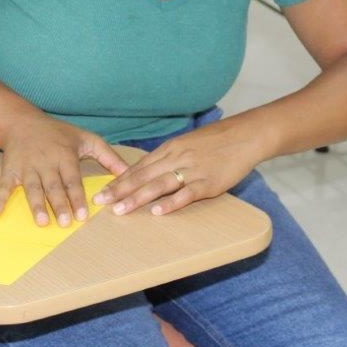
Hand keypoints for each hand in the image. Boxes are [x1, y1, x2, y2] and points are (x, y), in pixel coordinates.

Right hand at [0, 119, 127, 226]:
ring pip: (32, 188)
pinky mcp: (10, 170)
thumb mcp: (87, 139)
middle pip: (53, 186)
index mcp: (65, 156)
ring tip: (41, 222)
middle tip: (65, 222)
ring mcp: (27, 167)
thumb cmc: (59, 134)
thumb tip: (129, 173)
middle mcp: (46, 163)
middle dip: (59, 204)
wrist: (22, 122)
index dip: (78, 197)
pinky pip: (4, 186)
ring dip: (35, 205)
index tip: (84, 215)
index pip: (72, 180)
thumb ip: (109, 156)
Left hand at [93, 121, 260, 216]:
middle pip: (143, 176)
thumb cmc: (217, 140)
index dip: (119, 180)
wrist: (246, 135)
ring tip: (120, 210)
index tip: (103, 191)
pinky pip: (186, 194)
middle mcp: (177, 158)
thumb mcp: (188, 144)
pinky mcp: (209, 182)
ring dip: (137, 198)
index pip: (139, 167)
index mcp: (170, 148)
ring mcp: (193, 170)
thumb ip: (169, 157)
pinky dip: (171, 203)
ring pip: (159, 185)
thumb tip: (149, 172)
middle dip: (120, 190)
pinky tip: (157, 212)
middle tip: (101, 202)